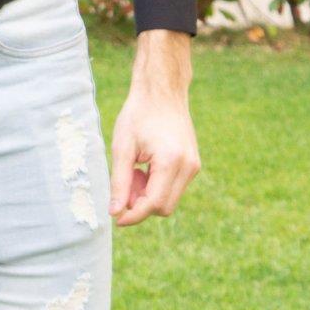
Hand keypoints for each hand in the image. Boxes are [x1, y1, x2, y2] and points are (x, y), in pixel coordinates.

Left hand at [109, 29, 200, 226]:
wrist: (162, 91)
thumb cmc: (138, 114)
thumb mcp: (122, 147)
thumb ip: (119, 182)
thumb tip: (115, 212)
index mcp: (171, 162)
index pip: (154, 204)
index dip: (133, 215)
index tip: (115, 218)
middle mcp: (188, 167)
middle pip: (163, 207)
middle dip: (140, 203)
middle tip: (123, 181)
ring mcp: (193, 166)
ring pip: (169, 199)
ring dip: (147, 193)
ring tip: (133, 168)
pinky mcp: (193, 164)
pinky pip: (173, 187)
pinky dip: (156, 185)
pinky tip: (143, 166)